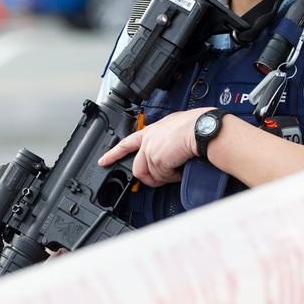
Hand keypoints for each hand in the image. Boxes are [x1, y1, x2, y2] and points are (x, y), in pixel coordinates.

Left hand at [97, 108, 211, 187]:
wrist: (200, 129)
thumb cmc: (194, 126)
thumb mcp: (173, 127)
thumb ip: (163, 138)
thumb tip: (168, 151)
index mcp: (150, 132)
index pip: (126, 144)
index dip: (113, 154)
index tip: (103, 161)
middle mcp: (147, 141)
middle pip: (138, 168)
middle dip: (150, 177)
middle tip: (164, 177)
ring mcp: (150, 151)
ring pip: (151, 175)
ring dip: (165, 177)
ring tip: (177, 168)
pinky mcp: (157, 161)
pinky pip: (162, 178)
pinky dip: (172, 177)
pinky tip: (180, 168)